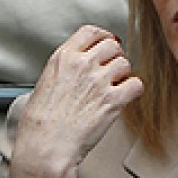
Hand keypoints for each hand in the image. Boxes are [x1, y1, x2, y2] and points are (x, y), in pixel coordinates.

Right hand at [13, 25, 142, 177]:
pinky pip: (136, 85)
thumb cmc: (41, 122)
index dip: (103, 37)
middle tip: (112, 69)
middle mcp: (82, 65)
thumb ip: (66, 67)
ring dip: (123, 74)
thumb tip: (82, 63)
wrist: (45, 146)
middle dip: (115, 56)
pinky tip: (123, 98)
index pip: (91, 32)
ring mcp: (98, 82)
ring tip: (114, 87)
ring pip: (125, 64)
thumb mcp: (46, 81)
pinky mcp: (112, 101)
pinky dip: (133, 90)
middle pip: (112, 45)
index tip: (107, 42)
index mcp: (63, 57)